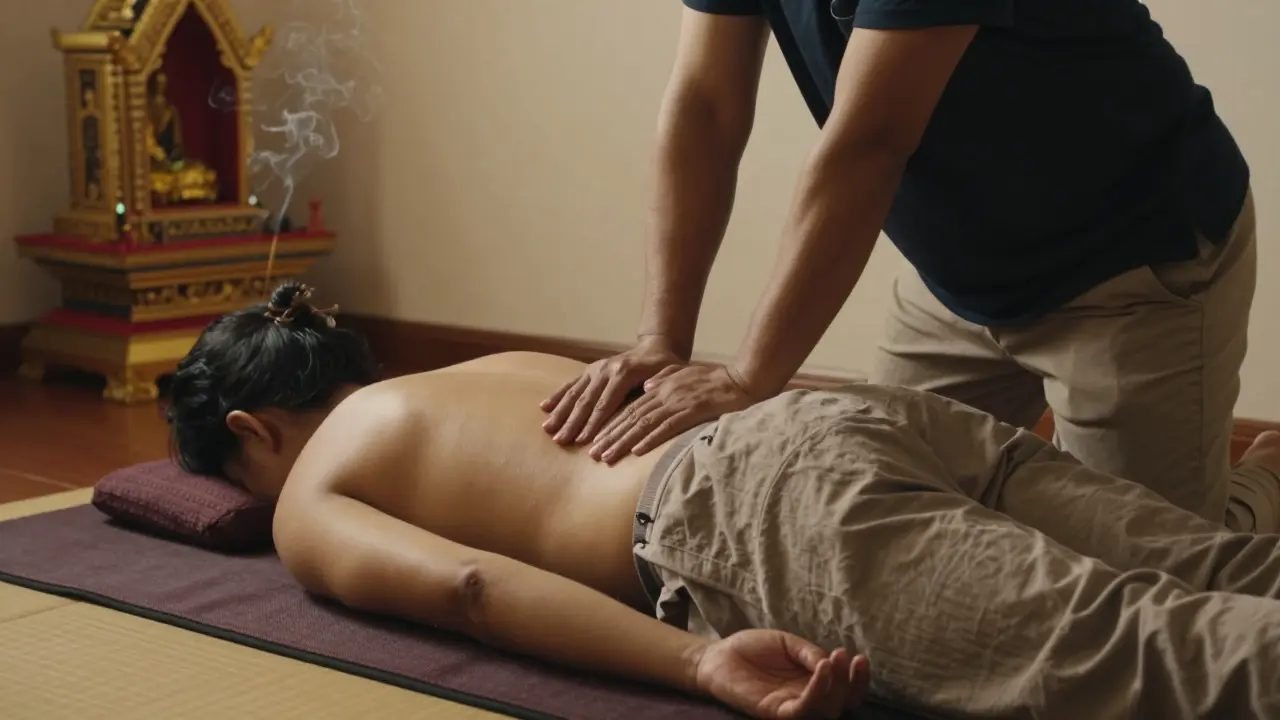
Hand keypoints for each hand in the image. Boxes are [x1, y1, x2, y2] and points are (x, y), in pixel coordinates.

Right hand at [540, 336, 685, 445]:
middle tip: (561, 441)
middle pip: (586, 401)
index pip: (606, 404)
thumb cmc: (665, 368)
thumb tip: (649, 409)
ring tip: (549, 430)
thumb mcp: (668, 377)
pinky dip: (557, 396)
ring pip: (575, 394)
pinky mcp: (589, 370)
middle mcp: (606, 369)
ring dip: (561, 413)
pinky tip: (544, 407)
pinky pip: (571, 384)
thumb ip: (658, 391)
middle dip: (572, 423)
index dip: (594, 424)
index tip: (583, 442)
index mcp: (624, 373)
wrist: (655, 348)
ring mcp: (596, 369)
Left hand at [589, 363, 754, 463]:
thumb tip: (646, 386)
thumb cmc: (717, 380)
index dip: (611, 425)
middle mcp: (664, 394)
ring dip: (623, 442)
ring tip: (606, 457)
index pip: (630, 409)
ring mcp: (678, 403)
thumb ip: (665, 378)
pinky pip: (667, 427)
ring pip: (643, 424)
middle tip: (592, 454)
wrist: (743, 379)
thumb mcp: (686, 374)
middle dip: (609, 437)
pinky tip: (637, 451)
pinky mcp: (693, 411)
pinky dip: (651, 439)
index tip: (596, 440)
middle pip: (630, 418)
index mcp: (661, 386)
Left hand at [694, 629, 870, 718]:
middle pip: (840, 704)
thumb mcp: (787, 643)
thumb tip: (832, 660)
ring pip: (825, 710)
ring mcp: (791, 708)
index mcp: (812, 684)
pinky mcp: (774, 712)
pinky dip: (815, 692)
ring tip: (833, 660)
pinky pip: (801, 710)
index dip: (857, 680)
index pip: (844, 691)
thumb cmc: (753, 649)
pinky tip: (820, 668)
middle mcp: (806, 699)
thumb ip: (809, 652)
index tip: (860, 659)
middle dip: (849, 682)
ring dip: (835, 687)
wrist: (719, 655)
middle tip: (847, 657)